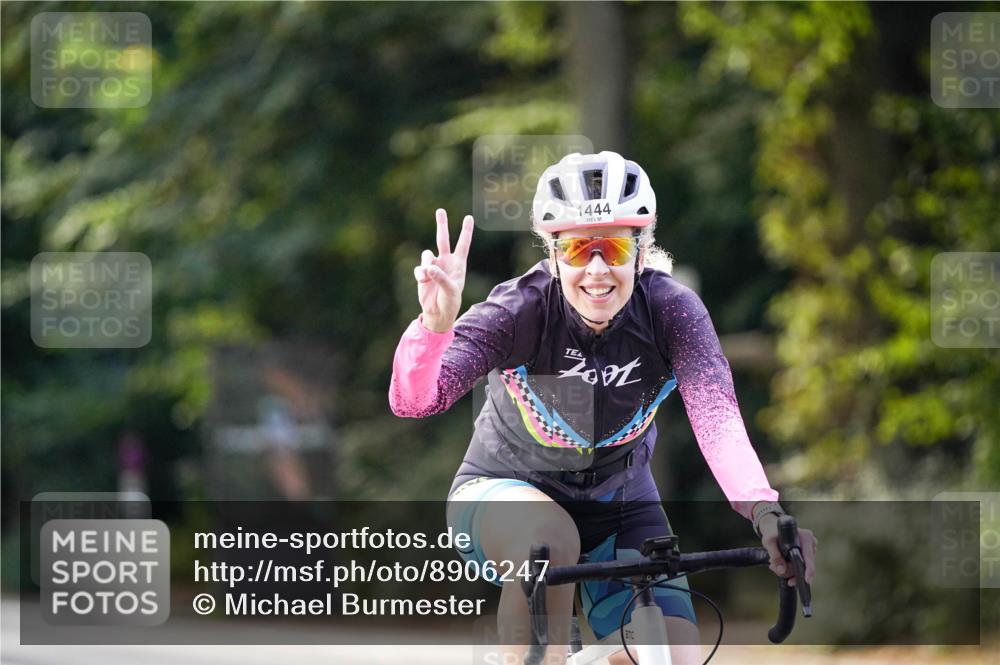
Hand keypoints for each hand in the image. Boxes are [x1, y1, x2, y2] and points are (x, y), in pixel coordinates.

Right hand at [415, 209, 473, 331]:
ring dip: (426, 264)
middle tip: (441, 210)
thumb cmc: (450, 302)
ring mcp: (434, 266)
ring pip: (426, 254)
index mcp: (458, 264)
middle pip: (443, 239)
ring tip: (427, 277)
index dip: (466, 231)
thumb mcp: (450, 291)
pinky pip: (419, 268)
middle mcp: (446, 262)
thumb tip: (429, 267)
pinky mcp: (423, 273)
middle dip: (442, 224)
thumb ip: (441, 278)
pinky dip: (419, 274)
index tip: (469, 217)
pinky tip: (422, 282)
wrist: (437, 313)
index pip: (463, 244)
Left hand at [759, 515, 816, 587]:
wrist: (774, 531)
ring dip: (787, 571)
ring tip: (774, 563)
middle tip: (773, 567)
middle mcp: (811, 544)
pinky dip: (790, 570)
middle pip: (805, 566)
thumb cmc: (772, 534)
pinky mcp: (807, 557)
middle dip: (789, 571)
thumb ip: (775, 555)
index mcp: (805, 537)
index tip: (807, 580)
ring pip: (801, 569)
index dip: (809, 570)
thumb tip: (782, 570)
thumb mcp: (769, 541)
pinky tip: (780, 566)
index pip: (809, 557)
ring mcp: (810, 551)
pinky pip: (800, 569)